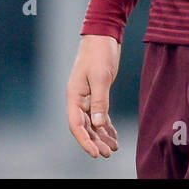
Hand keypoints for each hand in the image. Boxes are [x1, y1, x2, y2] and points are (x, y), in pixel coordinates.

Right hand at [66, 34, 121, 157]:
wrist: (103, 35)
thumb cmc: (99, 53)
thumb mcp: (100, 77)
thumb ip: (99, 101)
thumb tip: (98, 124)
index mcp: (74, 95)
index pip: (76, 124)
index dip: (85, 141)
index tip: (96, 153)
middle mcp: (78, 99)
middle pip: (84, 126)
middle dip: (95, 141)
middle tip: (108, 153)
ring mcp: (86, 96)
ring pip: (92, 123)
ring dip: (101, 136)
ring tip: (113, 148)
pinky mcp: (96, 93)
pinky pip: (99, 115)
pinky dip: (106, 126)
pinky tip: (114, 135)